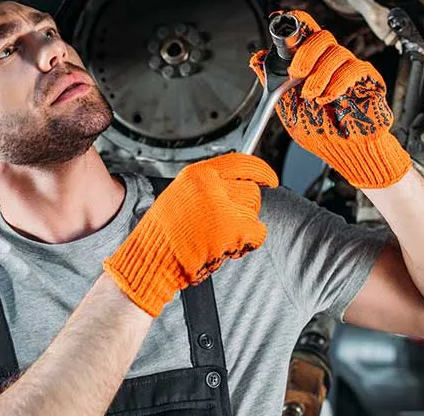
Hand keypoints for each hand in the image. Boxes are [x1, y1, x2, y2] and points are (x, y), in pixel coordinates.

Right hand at [104, 153, 278, 315]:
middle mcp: (210, 185)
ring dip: (244, 228)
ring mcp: (222, 206)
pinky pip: (257, 233)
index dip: (261, 171)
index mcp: (197, 174)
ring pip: (254, 212)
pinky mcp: (232, 228)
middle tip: (229, 226)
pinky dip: (247, 244)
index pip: (240, 162)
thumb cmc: (164, 236)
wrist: (152, 260)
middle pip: (251, 191)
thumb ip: (207, 187)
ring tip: (219, 239)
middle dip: (245, 210)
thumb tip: (236, 185)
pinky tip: (227, 249)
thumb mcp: (180, 197)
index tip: (270, 179)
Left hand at [250, 10, 410, 188]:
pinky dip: (338, 83)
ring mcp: (349, 69)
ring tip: (312, 97)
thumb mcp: (288, 110)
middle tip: (296, 73)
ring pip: (337, 51)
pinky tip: (328, 99)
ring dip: (319, 74)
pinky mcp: (368, 80)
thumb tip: (256, 60)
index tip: (280, 21)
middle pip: (321, 36)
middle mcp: (330, 63)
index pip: (306, 32)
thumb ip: (272, 84)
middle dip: (306, 52)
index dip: (295, 21)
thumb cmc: (321, 133)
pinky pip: (356, 68)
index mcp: (311, 65)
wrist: (345, 153)